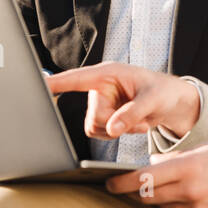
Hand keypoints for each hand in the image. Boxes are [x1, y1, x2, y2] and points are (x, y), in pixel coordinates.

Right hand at [45, 62, 200, 139]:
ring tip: (136, 119)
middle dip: (114, 123)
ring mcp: (100, 103)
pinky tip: (132, 124)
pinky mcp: (103, 116)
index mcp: (107, 74)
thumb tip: (112, 129)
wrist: (172, 103)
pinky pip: (100, 134)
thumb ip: (132, 113)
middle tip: (137, 118)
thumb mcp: (153, 100)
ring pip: (94, 128)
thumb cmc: (164, 91)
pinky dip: (118, 133)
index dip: (54, 83)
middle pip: (92, 117)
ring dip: (117, 130)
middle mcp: (99, 88)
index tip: (35, 86)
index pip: (75, 79)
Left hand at [105, 144, 207, 207]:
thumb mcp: (204, 150)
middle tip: (131, 187)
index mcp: (188, 167)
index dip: (122, 183)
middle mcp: (191, 191)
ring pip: (168, 207)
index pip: (143, 179)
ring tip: (174, 187)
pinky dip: (186, 206)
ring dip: (164, 198)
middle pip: (150, 197)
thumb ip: (176, 161)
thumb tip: (151, 167)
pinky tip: (199, 195)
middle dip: (138, 192)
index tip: (109, 184)